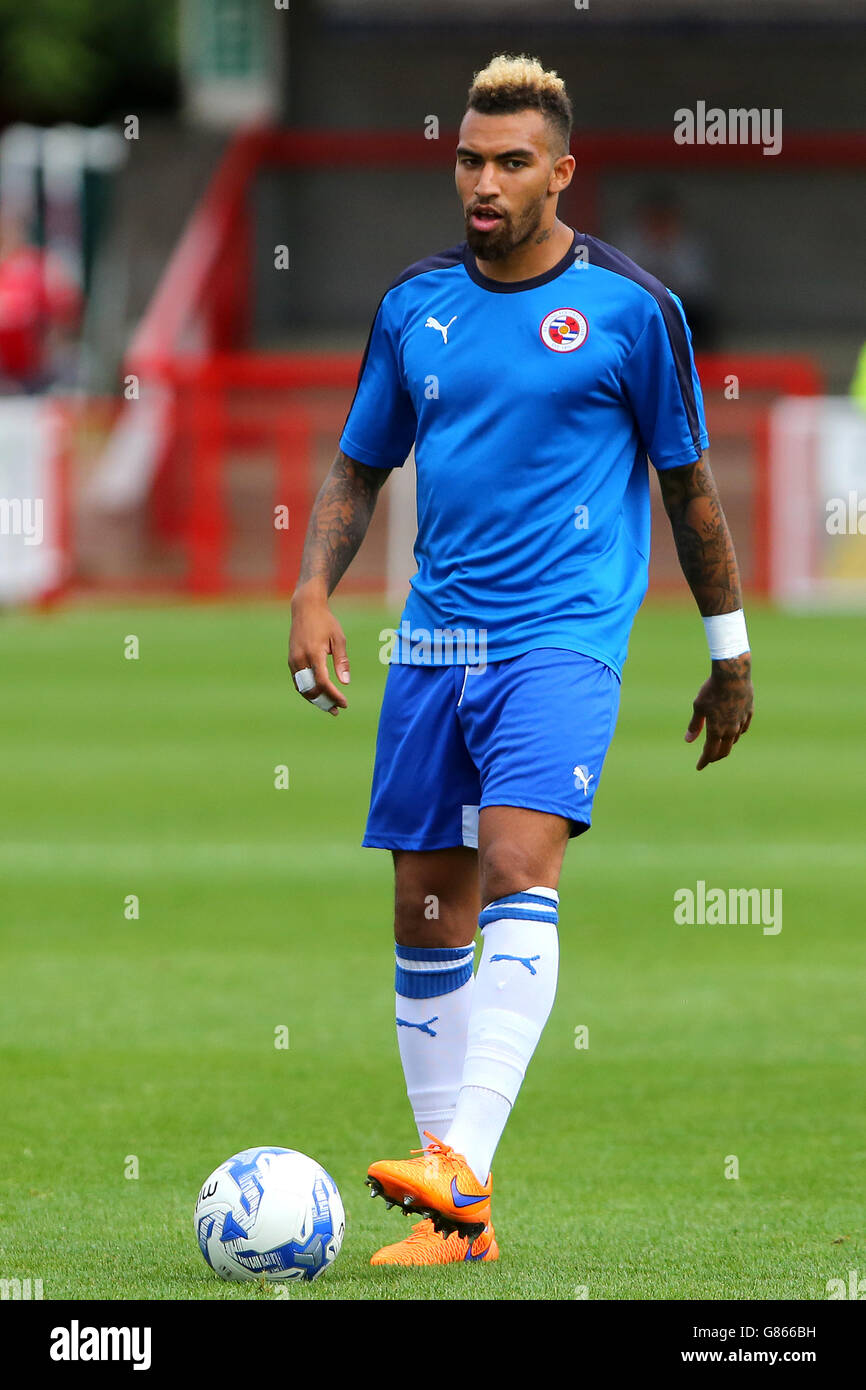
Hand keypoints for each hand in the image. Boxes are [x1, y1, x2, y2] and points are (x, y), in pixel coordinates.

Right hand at [289, 583, 349, 716]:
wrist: (305, 609)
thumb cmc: (325, 622)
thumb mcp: (339, 639)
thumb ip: (342, 661)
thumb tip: (345, 683)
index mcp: (314, 653)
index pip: (323, 682)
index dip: (333, 695)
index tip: (344, 703)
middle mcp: (301, 659)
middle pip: (311, 689)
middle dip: (324, 702)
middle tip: (337, 710)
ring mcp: (293, 661)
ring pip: (302, 688)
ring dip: (315, 700)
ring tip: (328, 707)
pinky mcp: (291, 661)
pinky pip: (298, 682)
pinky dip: (308, 691)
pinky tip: (318, 696)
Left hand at [685, 654, 752, 769]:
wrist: (733, 675)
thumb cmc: (712, 690)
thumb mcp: (699, 707)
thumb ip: (695, 725)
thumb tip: (688, 740)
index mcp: (716, 730)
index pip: (710, 753)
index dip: (704, 761)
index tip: (699, 767)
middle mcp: (731, 730)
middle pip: (724, 751)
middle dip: (715, 757)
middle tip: (708, 759)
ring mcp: (742, 721)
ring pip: (734, 740)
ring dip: (726, 746)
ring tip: (719, 746)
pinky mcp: (749, 712)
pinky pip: (743, 728)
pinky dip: (737, 734)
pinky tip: (734, 732)